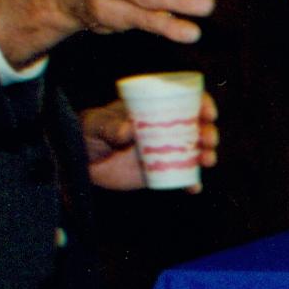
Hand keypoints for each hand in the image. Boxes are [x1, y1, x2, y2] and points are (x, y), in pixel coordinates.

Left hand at [81, 91, 218, 192]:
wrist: (80, 161)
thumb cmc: (88, 133)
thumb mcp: (96, 124)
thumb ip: (110, 126)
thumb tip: (128, 131)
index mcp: (153, 110)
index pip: (184, 101)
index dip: (202, 104)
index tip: (208, 112)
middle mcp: (164, 129)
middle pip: (196, 127)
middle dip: (209, 132)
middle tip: (207, 139)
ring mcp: (164, 151)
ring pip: (194, 151)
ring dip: (207, 155)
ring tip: (207, 160)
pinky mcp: (161, 172)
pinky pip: (181, 177)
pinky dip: (190, 183)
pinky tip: (193, 187)